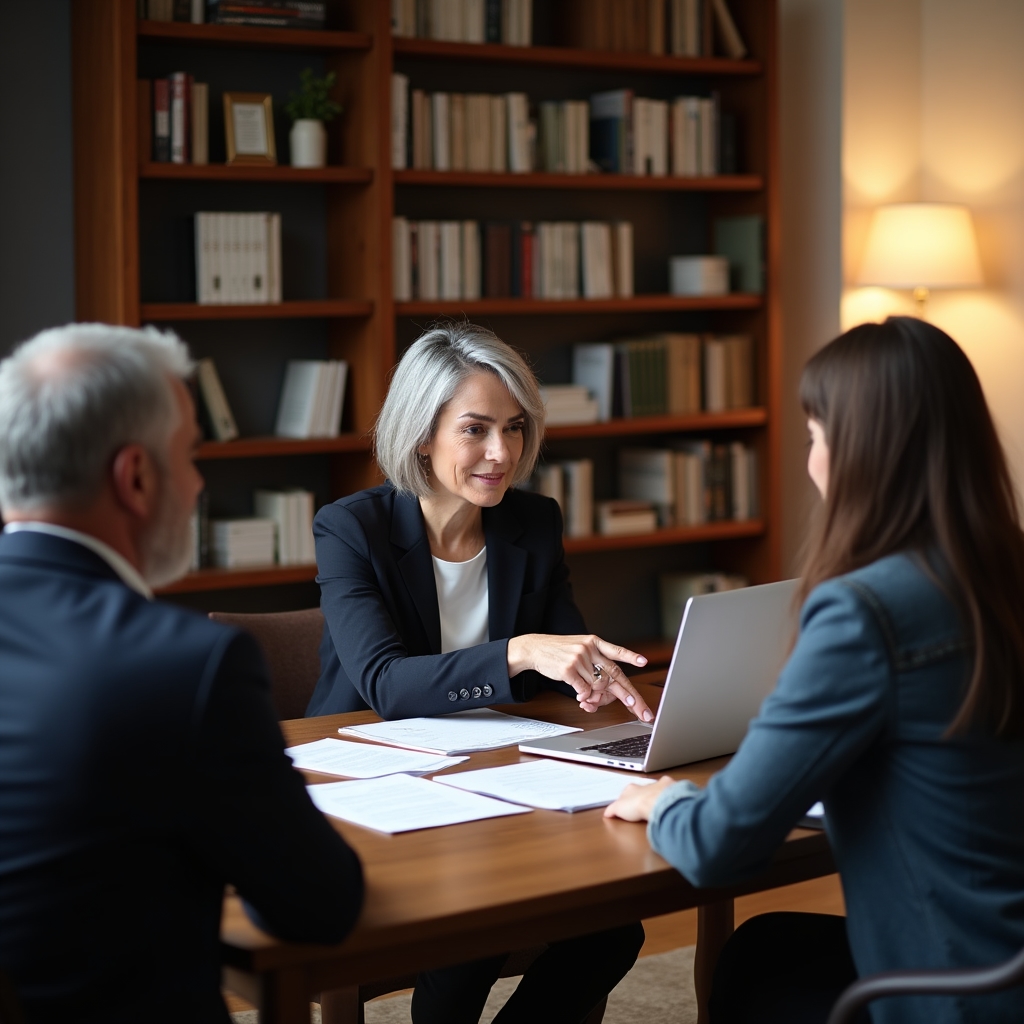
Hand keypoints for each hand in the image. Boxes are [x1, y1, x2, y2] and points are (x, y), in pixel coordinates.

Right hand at [506, 634, 653, 721]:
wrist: (535, 648)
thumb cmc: (560, 652)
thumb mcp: (580, 649)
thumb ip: (595, 666)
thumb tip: (603, 693)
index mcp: (595, 643)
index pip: (617, 652)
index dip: (631, 657)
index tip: (645, 662)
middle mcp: (589, 649)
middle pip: (614, 676)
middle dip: (629, 696)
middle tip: (640, 710)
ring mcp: (579, 659)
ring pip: (598, 686)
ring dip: (594, 696)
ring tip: (585, 695)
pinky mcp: (568, 669)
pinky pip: (583, 691)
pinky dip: (583, 696)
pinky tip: (578, 695)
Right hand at [604, 775, 675, 821]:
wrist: (657, 802)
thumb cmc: (638, 804)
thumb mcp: (619, 809)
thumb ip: (612, 810)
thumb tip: (606, 813)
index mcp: (632, 788)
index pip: (626, 792)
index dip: (626, 800)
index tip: (627, 806)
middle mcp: (645, 785)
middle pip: (642, 790)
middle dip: (643, 796)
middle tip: (643, 806)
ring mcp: (659, 787)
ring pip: (657, 789)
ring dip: (657, 795)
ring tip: (657, 805)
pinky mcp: (671, 790)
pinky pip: (671, 791)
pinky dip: (671, 796)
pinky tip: (672, 803)